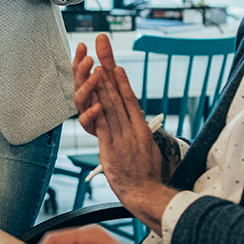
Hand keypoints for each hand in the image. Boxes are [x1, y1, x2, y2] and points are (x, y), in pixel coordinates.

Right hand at [73, 33, 117, 135]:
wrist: (126, 131)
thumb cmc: (116, 103)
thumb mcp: (113, 77)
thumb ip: (106, 57)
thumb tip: (101, 36)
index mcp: (88, 85)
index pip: (80, 70)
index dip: (79, 58)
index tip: (83, 46)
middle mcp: (85, 98)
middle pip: (78, 82)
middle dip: (82, 70)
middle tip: (89, 59)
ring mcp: (87, 112)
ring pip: (80, 100)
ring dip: (86, 87)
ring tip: (95, 77)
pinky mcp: (92, 127)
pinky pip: (86, 121)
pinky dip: (91, 113)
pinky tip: (98, 105)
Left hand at [90, 67, 174, 231]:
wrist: (146, 193)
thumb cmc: (147, 175)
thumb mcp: (147, 150)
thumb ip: (139, 134)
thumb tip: (136, 124)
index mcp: (140, 128)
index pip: (130, 98)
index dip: (122, 80)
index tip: (115, 65)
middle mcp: (131, 128)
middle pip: (118, 94)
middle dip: (109, 69)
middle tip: (102, 49)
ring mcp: (122, 136)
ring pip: (110, 105)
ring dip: (103, 83)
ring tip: (97, 63)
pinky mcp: (111, 147)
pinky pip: (104, 124)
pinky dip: (100, 108)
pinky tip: (95, 96)